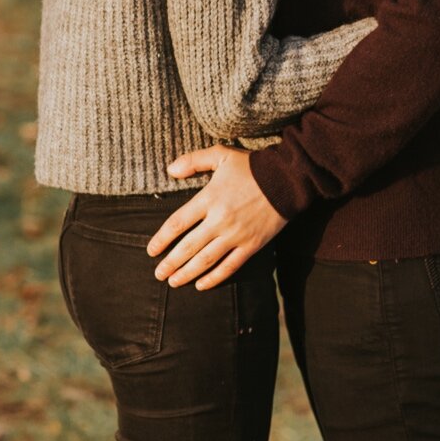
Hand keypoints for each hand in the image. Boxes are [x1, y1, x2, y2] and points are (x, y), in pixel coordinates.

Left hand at [147, 147, 285, 288]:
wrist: (287, 179)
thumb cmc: (252, 166)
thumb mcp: (221, 155)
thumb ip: (193, 161)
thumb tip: (169, 170)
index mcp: (209, 198)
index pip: (177, 224)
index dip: (161, 239)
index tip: (151, 251)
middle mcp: (220, 220)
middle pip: (188, 247)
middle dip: (170, 263)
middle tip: (158, 274)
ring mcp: (236, 235)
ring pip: (206, 260)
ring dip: (187, 273)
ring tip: (174, 282)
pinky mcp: (252, 245)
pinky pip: (230, 266)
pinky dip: (215, 278)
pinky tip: (202, 285)